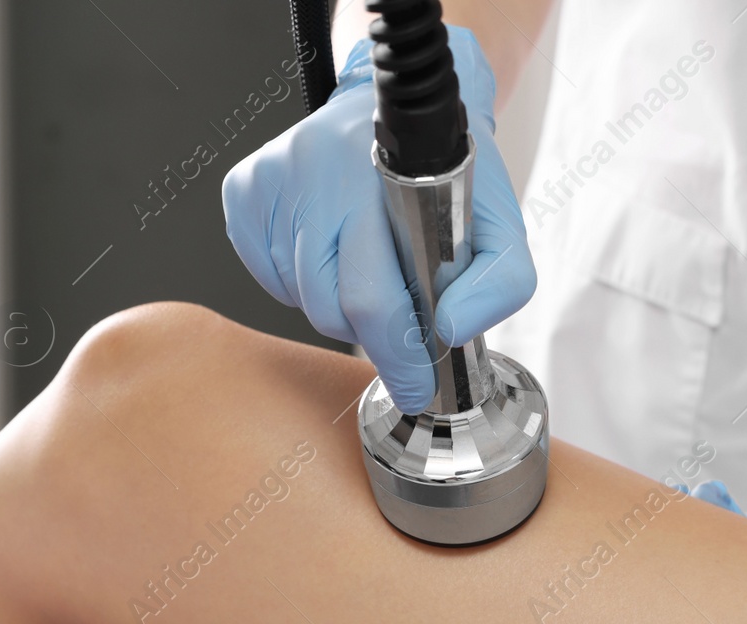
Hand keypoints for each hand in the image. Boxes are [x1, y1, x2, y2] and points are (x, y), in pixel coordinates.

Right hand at [222, 26, 534, 413]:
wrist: (405, 116)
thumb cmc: (448, 179)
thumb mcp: (501, 229)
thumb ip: (500, 285)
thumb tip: (453, 329)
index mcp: (385, 179)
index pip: (372, 299)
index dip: (396, 354)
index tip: (414, 384)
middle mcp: (318, 170)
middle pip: (328, 308)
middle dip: (368, 332)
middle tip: (397, 315)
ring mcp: (274, 176)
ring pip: (297, 296)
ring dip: (334, 303)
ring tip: (365, 267)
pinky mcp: (245, 186)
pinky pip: (266, 273)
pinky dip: (299, 281)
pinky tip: (330, 250)